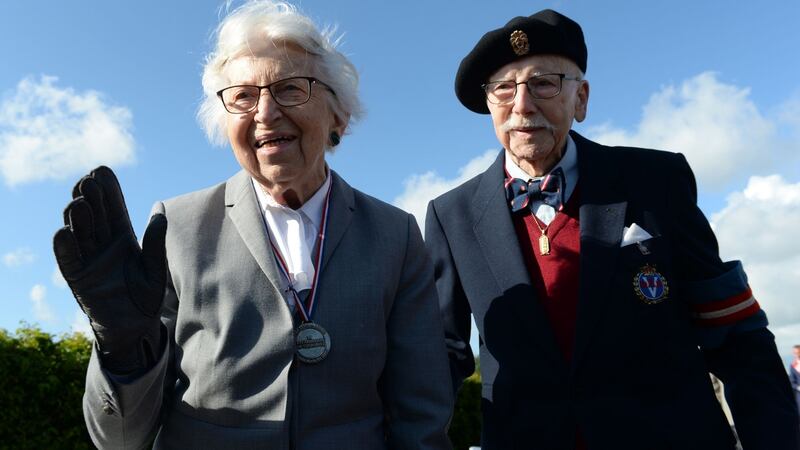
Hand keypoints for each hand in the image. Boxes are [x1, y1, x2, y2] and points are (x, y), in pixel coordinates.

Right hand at [53, 166, 166, 373]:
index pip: (113, 208)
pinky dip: (65, 246)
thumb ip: (155, 241)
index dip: (107, 191)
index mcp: (123, 238)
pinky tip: (65, 232)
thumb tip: (160, 208)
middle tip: (89, 181)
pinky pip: (68, 259)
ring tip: (80, 203)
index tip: (102, 171)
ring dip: (78, 217)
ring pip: (79, 232)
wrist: (136, 328)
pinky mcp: (77, 278)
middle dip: (90, 197)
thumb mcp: (155, 268)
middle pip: (94, 215)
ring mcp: (88, 259)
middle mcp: (103, 244)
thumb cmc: (147, 297)